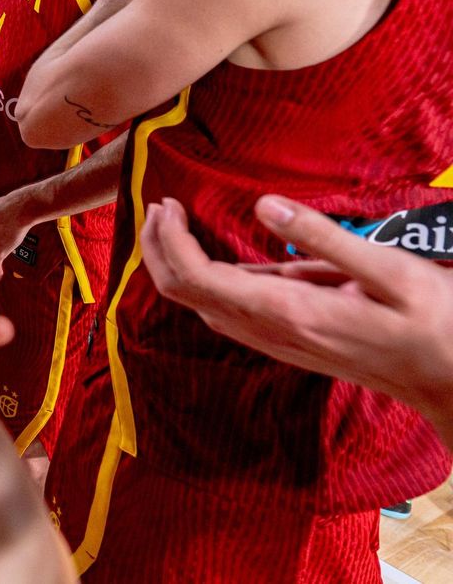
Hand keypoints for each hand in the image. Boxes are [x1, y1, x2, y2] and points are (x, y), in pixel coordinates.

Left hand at [143, 195, 452, 442]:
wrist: (450, 381)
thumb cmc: (432, 322)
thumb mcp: (388, 270)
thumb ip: (322, 238)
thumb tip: (264, 205)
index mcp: (287, 310)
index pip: (196, 277)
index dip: (169, 240)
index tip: (167, 203)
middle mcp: (270, 331)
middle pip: (184, 294)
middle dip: (159, 248)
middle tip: (160, 205)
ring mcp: (276, 342)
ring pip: (201, 306)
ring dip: (177, 264)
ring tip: (173, 220)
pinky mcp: (285, 343)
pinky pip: (227, 313)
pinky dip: (203, 280)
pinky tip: (212, 256)